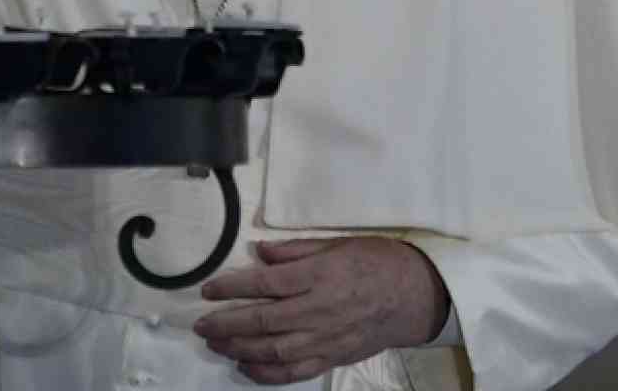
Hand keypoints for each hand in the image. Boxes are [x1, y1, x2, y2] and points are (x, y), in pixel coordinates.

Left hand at [192, 237, 449, 384]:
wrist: (416, 295)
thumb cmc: (377, 262)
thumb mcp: (337, 243)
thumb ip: (295, 249)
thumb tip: (259, 253)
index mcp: (319, 276)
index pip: (265, 284)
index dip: (231, 288)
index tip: (207, 290)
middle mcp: (320, 310)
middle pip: (263, 321)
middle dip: (226, 324)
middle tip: (200, 324)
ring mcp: (327, 338)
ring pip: (274, 350)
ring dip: (239, 349)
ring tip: (215, 344)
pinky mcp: (334, 357)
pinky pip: (295, 372)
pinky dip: (266, 374)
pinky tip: (245, 367)